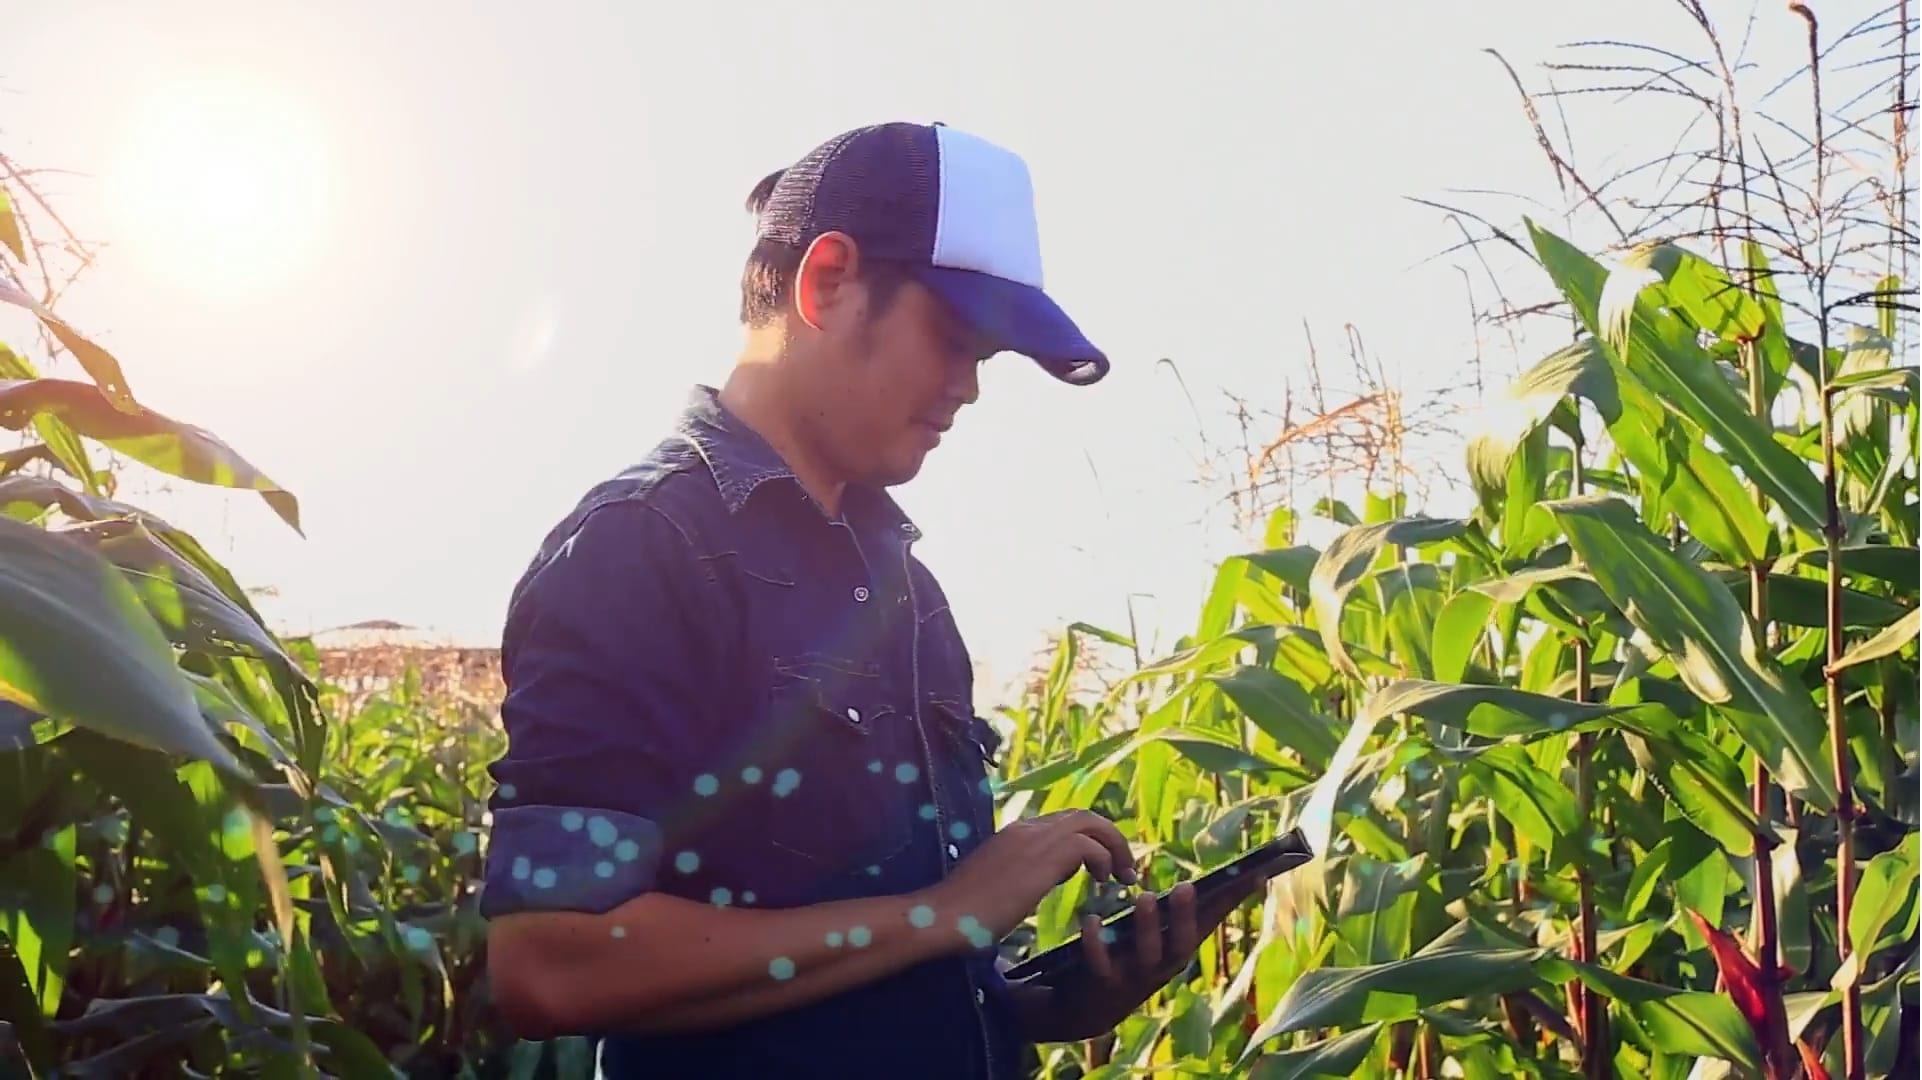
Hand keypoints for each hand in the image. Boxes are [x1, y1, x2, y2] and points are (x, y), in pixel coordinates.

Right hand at [917, 809, 1138, 943]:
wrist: (944, 917)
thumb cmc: (964, 915)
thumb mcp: (998, 888)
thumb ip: (1019, 878)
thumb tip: (1034, 884)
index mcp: (1015, 835)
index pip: (1062, 823)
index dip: (1088, 841)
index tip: (1101, 867)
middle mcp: (1026, 829)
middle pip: (1082, 815)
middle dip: (1110, 837)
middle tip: (1125, 868)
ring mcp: (1034, 839)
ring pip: (1090, 823)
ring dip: (1114, 847)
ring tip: (1124, 876)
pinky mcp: (1042, 857)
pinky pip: (1088, 845)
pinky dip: (1103, 859)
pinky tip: (1102, 881)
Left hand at [1008, 864, 1276, 1042]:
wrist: (1093, 1007)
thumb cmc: (1135, 959)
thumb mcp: (1164, 937)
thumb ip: (1187, 910)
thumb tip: (1229, 875)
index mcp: (1180, 950)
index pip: (1212, 923)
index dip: (1233, 900)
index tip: (1253, 873)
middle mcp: (1162, 968)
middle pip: (1182, 946)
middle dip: (1185, 918)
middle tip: (1185, 886)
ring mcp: (1134, 977)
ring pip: (1146, 956)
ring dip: (1147, 926)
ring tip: (1144, 897)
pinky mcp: (1103, 984)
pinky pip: (1100, 965)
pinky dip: (1096, 943)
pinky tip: (1092, 920)